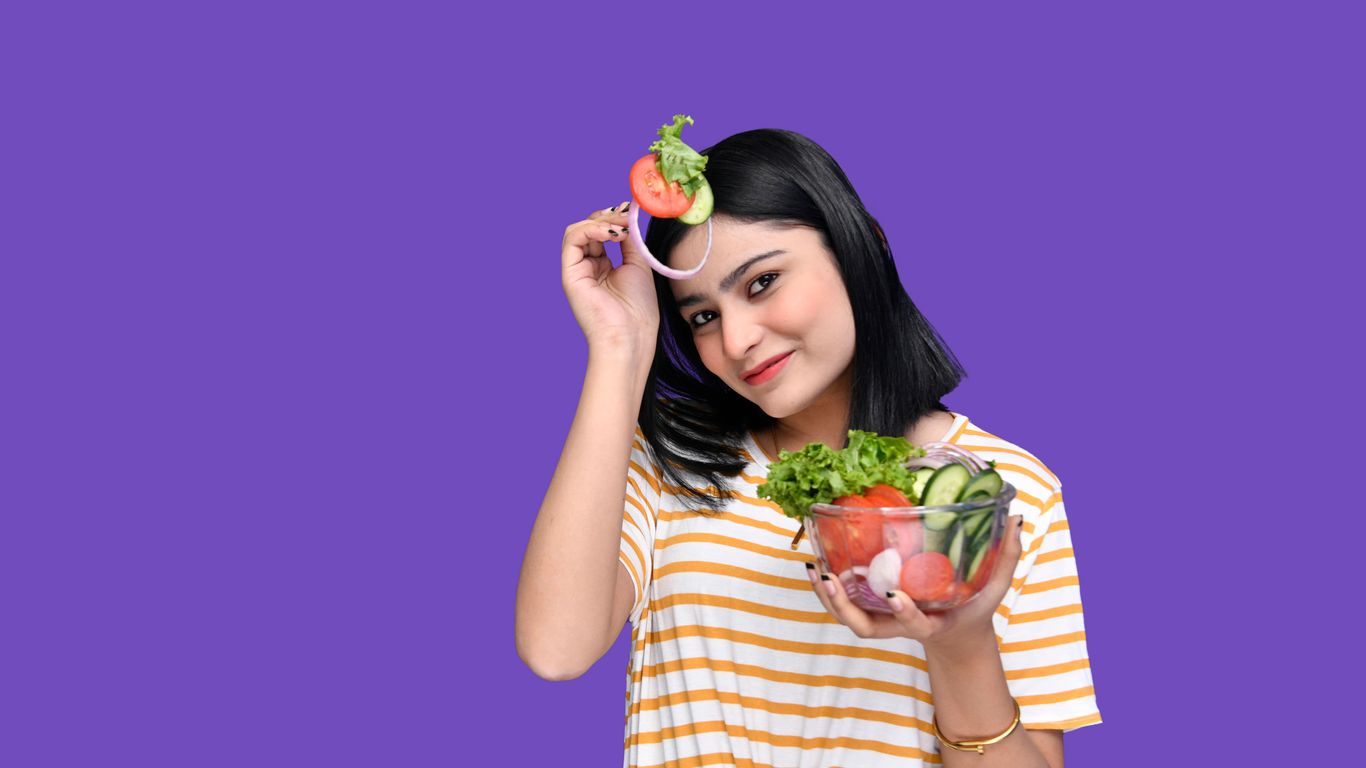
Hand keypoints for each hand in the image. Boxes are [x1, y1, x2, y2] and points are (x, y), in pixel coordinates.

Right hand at [561, 201, 659, 350]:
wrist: (630, 337)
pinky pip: (572, 239)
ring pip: (578, 230)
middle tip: (627, 215)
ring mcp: (577, 270)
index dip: (616, 219)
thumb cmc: (638, 310)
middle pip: (589, 228)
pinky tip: (611, 234)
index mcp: (603, 267)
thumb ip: (630, 240)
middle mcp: (587, 267)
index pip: (603, 232)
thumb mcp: (638, 265)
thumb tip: (627, 215)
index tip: (632, 212)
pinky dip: (591, 229)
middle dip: (609, 217)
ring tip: (621, 228)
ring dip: (601, 221)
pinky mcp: (570, 274)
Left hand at [806, 515, 1025, 646]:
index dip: (904, 613)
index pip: (914, 624)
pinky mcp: (872, 610)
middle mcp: (900, 625)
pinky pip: (844, 605)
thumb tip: (1017, 520)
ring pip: (848, 619)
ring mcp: (883, 620)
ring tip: (815, 569)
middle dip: (844, 608)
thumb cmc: (974, 607)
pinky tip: (816, 565)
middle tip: (830, 579)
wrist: (956, 634)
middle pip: (865, 629)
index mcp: (931, 623)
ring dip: (827, 598)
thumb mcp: (995, 586)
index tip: (895, 595)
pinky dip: (827, 589)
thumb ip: (1006, 556)